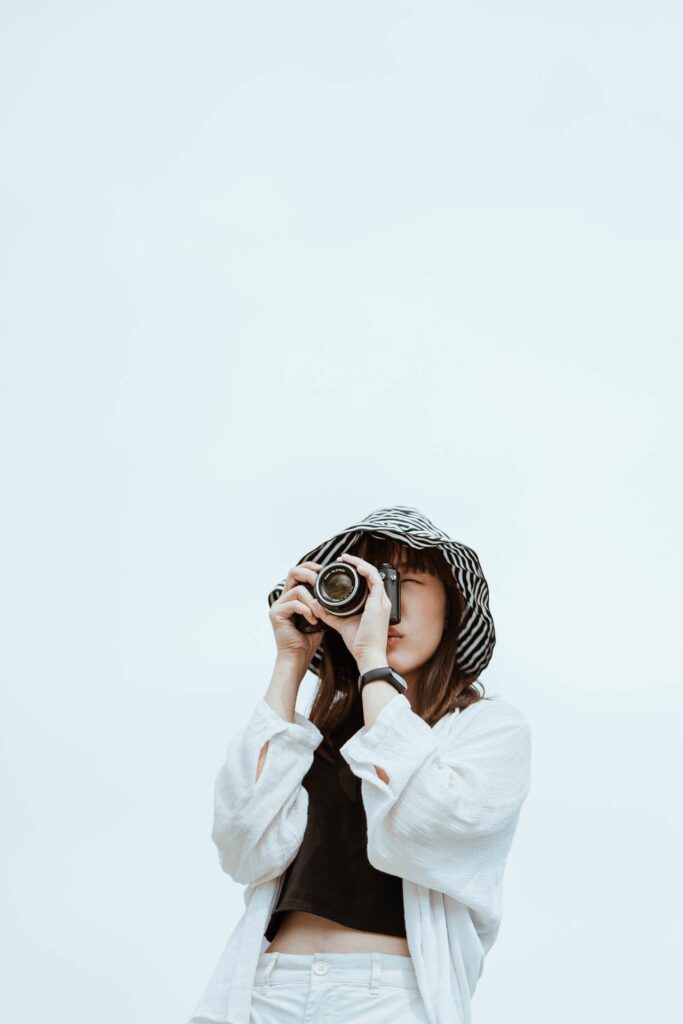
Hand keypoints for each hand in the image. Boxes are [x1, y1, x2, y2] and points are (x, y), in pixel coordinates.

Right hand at [269, 561, 325, 666]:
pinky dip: (306, 611)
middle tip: (320, 581)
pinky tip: (313, 621)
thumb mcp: (319, 617)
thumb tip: (336, 592)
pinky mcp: (276, 614)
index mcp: (291, 597)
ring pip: (297, 590)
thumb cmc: (308, 640)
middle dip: (309, 573)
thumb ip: (321, 604)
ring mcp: (278, 605)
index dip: (310, 567)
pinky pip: (294, 603)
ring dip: (312, 600)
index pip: (298, 573)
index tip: (323, 570)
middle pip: (293, 572)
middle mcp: (283, 598)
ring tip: (319, 613)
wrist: (298, 658)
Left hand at [310, 553, 389, 668]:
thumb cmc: (359, 643)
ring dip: (360, 563)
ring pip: (374, 573)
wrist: (367, 655)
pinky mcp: (379, 604)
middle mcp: (381, 601)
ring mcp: (382, 602)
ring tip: (347, 559)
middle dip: (357, 563)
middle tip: (343, 559)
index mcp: (375, 605)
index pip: (369, 582)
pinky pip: (375, 580)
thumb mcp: (341, 624)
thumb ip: (330, 614)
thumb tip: (317, 605)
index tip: (344, 566)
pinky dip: (366, 571)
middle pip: (372, 575)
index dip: (358, 571)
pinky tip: (356, 567)